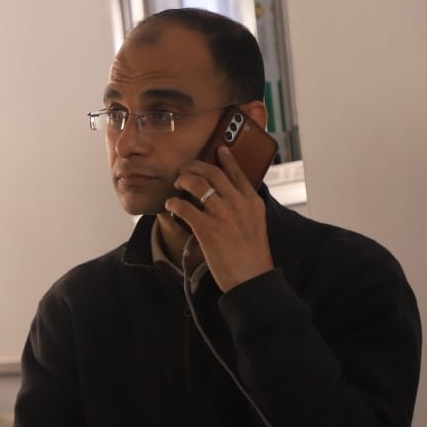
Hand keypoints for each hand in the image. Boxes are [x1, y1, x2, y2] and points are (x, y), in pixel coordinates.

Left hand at [167, 145, 272, 291]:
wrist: (251, 278)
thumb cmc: (252, 256)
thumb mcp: (256, 224)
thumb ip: (244, 208)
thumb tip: (229, 199)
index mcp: (252, 201)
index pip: (238, 173)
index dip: (226, 159)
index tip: (219, 149)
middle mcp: (238, 203)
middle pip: (213, 174)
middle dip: (195, 167)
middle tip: (186, 169)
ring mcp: (222, 214)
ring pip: (197, 185)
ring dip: (183, 181)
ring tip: (177, 184)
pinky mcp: (207, 228)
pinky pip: (184, 207)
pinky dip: (174, 203)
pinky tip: (171, 205)